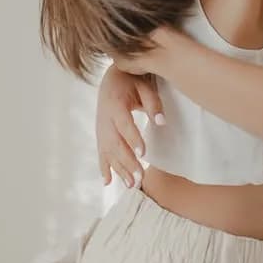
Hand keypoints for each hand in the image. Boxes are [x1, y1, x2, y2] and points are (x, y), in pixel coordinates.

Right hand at [96, 65, 164, 188]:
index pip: (124, 124)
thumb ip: (153, 103)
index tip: (143, 153)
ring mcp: (101, 128)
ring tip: (131, 185)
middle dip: (127, 162)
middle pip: (116, 143)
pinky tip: (107, 182)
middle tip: (139, 178)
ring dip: (119, 169)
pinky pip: (101, 152)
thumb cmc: (132, 81)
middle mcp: (104, 118)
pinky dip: (103, 167)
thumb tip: (161, 122)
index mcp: (115, 104)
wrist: (112, 77)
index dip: (133, 139)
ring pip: (108, 152)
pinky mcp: (100, 134)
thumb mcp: (145, 86)